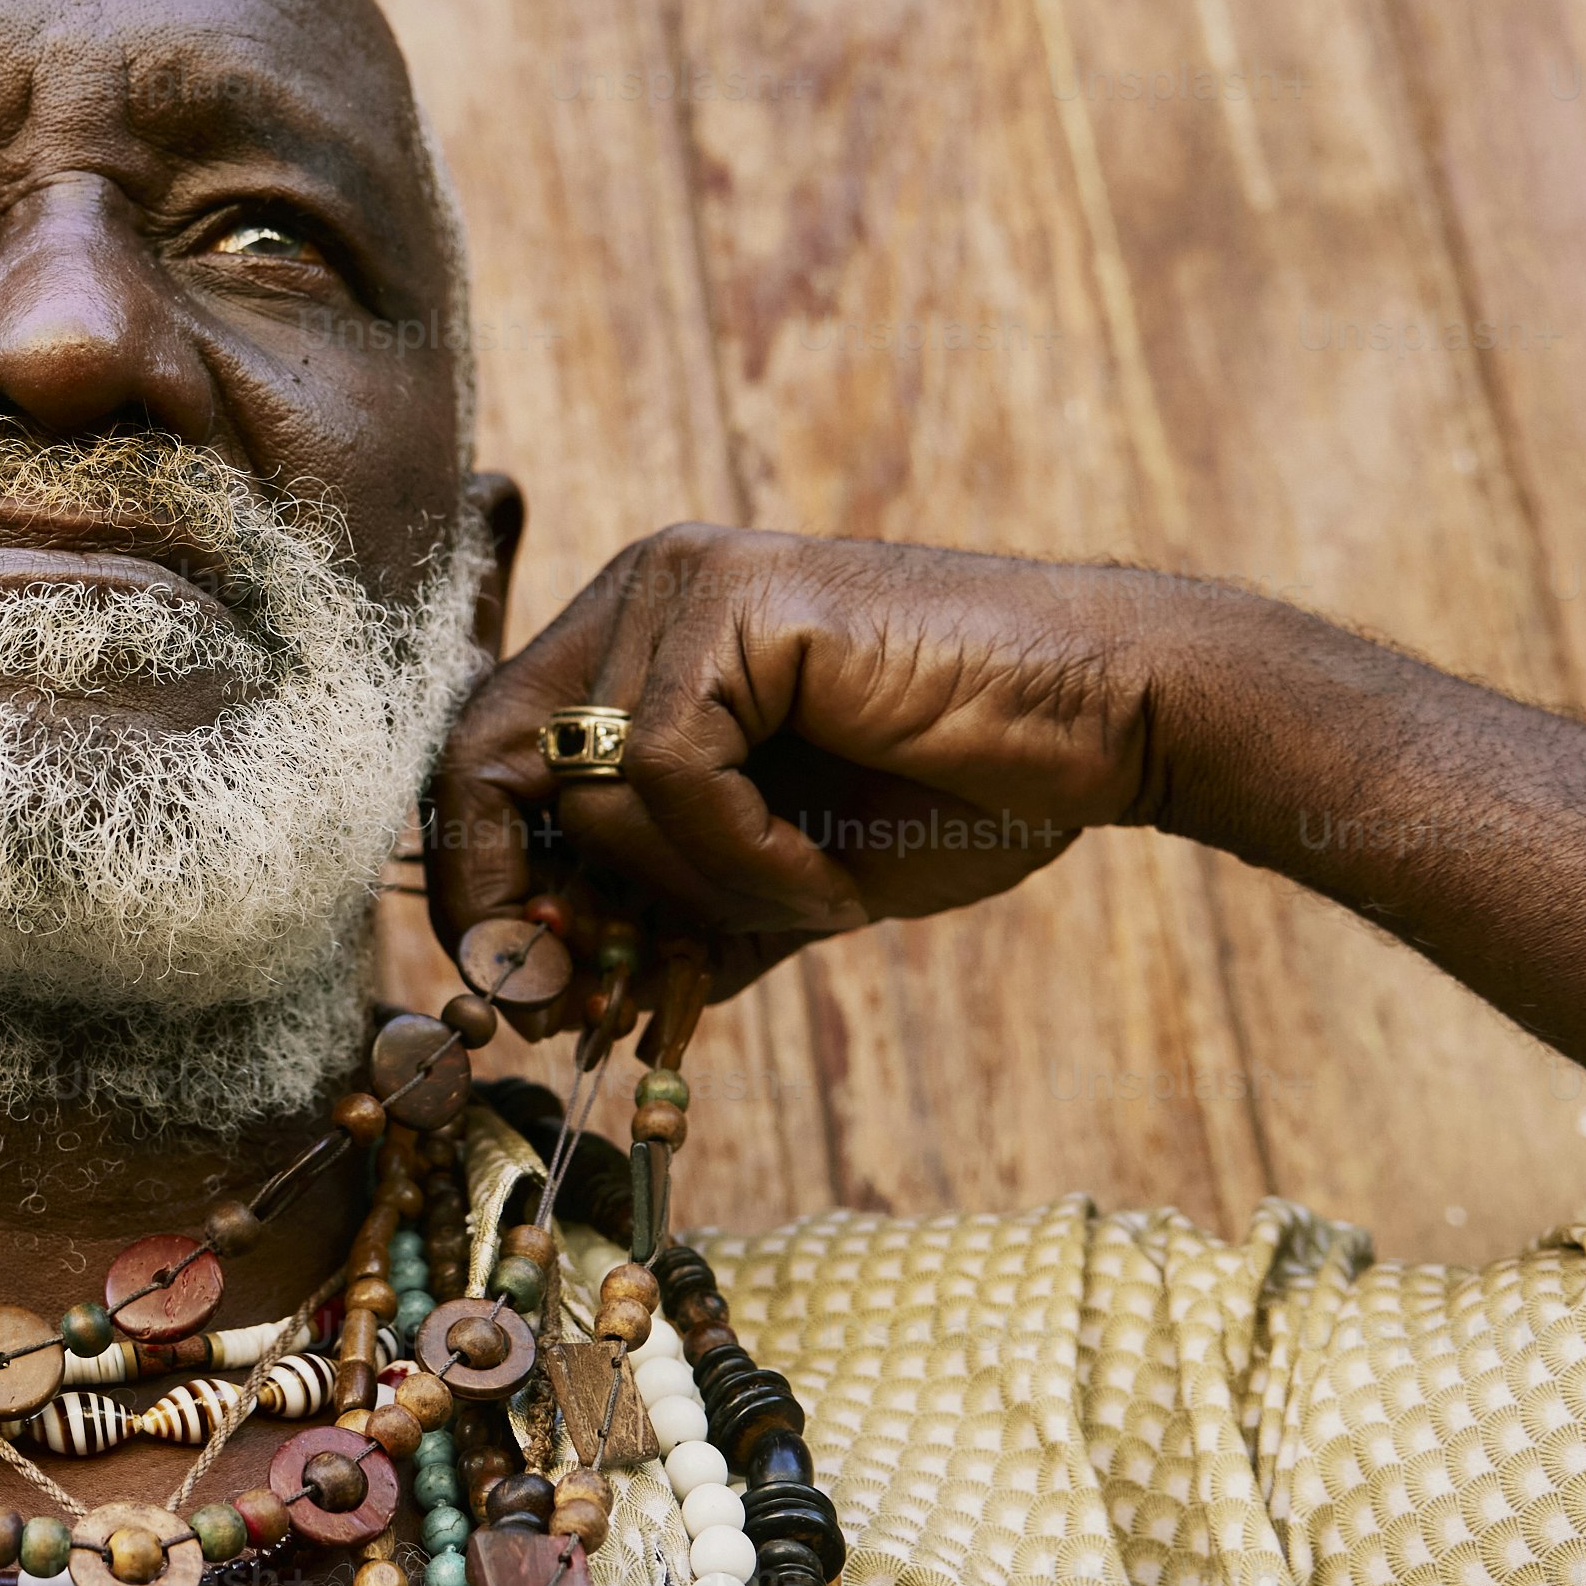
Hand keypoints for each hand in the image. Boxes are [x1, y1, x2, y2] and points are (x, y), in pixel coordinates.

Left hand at [428, 528, 1210, 996]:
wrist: (1109, 725)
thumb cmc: (957, 788)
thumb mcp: (779, 878)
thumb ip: (666, 914)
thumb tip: (540, 996)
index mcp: (638, 641)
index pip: (482, 761)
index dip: (476, 887)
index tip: (524, 994)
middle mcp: (643, 591)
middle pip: (483, 760)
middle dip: (515, 905)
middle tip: (575, 1001)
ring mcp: (685, 584)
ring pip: (592, 787)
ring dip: (694, 891)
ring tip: (805, 900)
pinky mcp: (739, 602)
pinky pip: (670, 772)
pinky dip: (743, 859)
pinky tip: (828, 879)